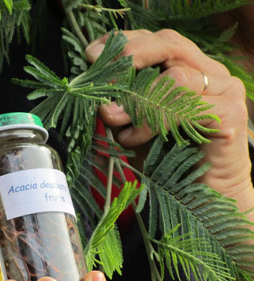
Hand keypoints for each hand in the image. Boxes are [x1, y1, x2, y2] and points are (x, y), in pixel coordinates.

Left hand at [85, 29, 253, 213]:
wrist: (199, 197)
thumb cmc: (164, 159)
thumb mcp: (133, 124)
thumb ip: (121, 103)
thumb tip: (92, 90)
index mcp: (187, 67)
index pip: (156, 40)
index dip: (123, 42)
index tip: (92, 54)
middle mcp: (209, 72)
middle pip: (169, 45)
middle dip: (129, 57)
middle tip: (103, 78)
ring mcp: (224, 89)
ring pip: (175, 77)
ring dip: (136, 100)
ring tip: (113, 120)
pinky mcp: (229, 113)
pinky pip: (185, 107)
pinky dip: (152, 122)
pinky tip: (133, 139)